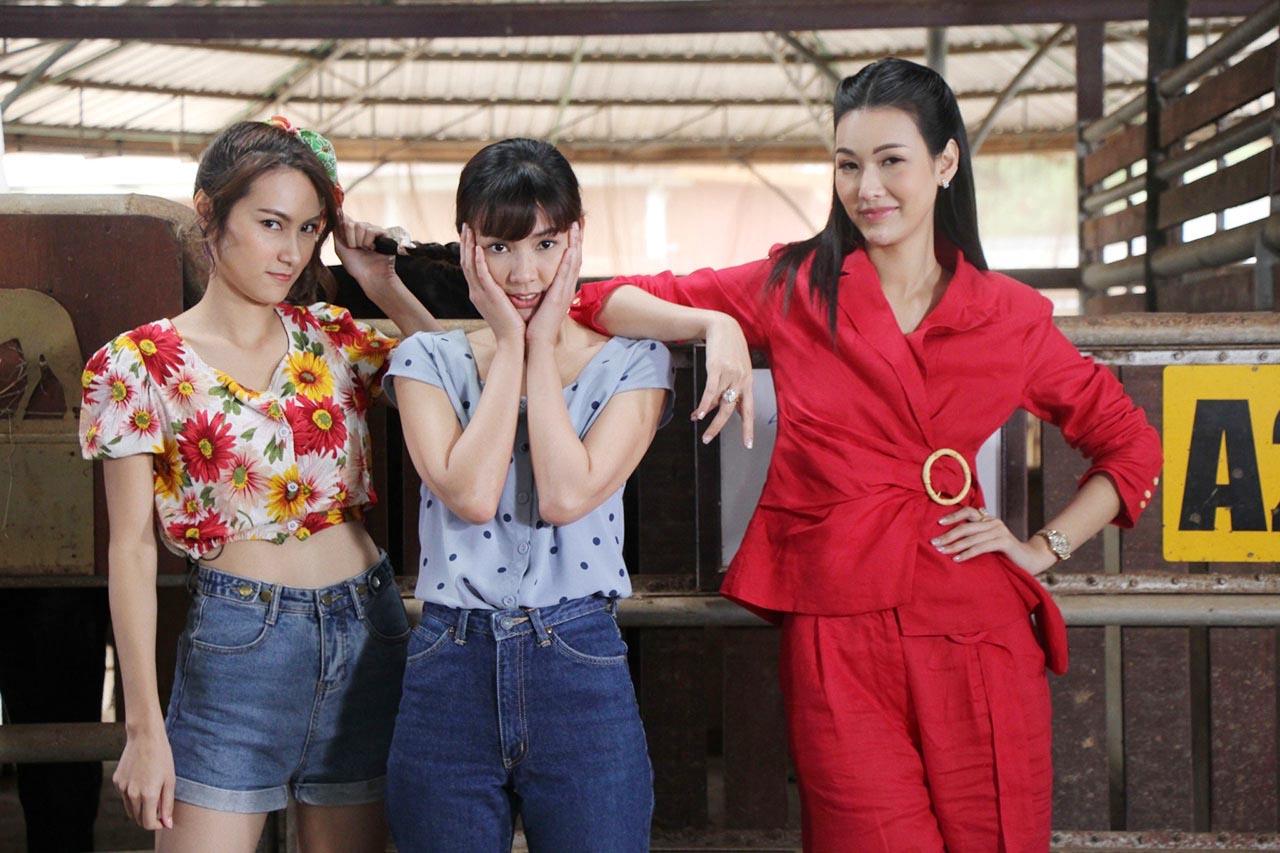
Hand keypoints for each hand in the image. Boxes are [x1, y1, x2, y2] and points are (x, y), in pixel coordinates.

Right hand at [113, 729, 174, 830]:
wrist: (145, 737)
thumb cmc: (162, 757)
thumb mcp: (170, 780)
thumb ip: (167, 804)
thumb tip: (167, 824)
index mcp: (147, 794)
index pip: (147, 823)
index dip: (156, 825)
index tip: (162, 821)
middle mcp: (132, 794)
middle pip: (137, 818)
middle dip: (148, 818)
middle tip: (159, 807)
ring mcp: (122, 787)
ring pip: (130, 809)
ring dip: (140, 808)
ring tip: (152, 792)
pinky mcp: (116, 781)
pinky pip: (124, 796)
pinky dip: (132, 796)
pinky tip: (141, 781)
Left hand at [333, 215, 406, 289]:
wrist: (370, 275)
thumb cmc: (356, 266)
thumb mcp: (340, 248)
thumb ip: (336, 232)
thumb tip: (336, 216)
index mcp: (352, 232)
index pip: (344, 219)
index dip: (343, 227)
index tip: (346, 241)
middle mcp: (362, 229)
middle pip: (351, 223)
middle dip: (351, 240)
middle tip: (357, 249)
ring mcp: (373, 230)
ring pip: (361, 226)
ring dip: (360, 242)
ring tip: (366, 250)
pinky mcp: (383, 233)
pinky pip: (371, 230)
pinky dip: (369, 242)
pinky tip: (373, 248)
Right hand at [459, 224, 525, 344]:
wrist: (513, 341)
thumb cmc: (512, 324)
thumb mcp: (502, 303)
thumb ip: (499, 290)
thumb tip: (503, 280)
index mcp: (479, 293)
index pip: (469, 266)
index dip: (467, 248)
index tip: (470, 233)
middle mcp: (476, 292)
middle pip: (465, 262)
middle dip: (465, 242)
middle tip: (466, 225)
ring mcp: (481, 295)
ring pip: (470, 266)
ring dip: (468, 246)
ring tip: (469, 229)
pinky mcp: (490, 297)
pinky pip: (481, 276)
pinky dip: (478, 261)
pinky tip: (477, 248)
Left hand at [525, 222, 581, 347]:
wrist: (536, 343)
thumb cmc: (535, 325)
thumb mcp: (540, 303)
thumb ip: (541, 290)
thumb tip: (535, 281)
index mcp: (561, 288)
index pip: (569, 261)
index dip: (572, 243)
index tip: (571, 227)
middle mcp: (566, 288)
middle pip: (576, 257)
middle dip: (578, 238)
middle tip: (579, 219)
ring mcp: (565, 292)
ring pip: (574, 262)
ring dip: (576, 243)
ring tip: (576, 225)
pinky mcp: (559, 297)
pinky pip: (566, 275)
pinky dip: (569, 260)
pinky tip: (571, 247)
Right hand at [692, 313, 753, 447]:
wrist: (723, 327)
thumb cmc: (730, 349)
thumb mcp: (739, 368)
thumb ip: (735, 386)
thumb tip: (726, 405)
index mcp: (748, 382)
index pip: (749, 411)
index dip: (748, 428)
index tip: (747, 445)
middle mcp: (741, 381)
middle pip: (730, 411)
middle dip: (718, 427)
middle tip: (707, 439)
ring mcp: (730, 375)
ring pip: (718, 402)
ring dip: (705, 414)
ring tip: (696, 420)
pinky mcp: (717, 368)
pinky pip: (710, 391)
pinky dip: (704, 404)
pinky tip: (698, 412)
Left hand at [932, 506, 1058, 575]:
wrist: (1030, 560)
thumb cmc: (1006, 553)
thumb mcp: (988, 542)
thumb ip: (976, 536)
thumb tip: (953, 535)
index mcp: (988, 520)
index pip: (968, 512)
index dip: (953, 516)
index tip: (938, 523)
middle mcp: (993, 522)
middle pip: (966, 526)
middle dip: (948, 535)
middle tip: (934, 543)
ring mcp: (999, 531)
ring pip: (971, 537)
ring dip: (954, 545)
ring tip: (942, 551)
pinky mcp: (1004, 542)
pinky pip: (981, 547)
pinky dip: (967, 553)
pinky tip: (957, 559)